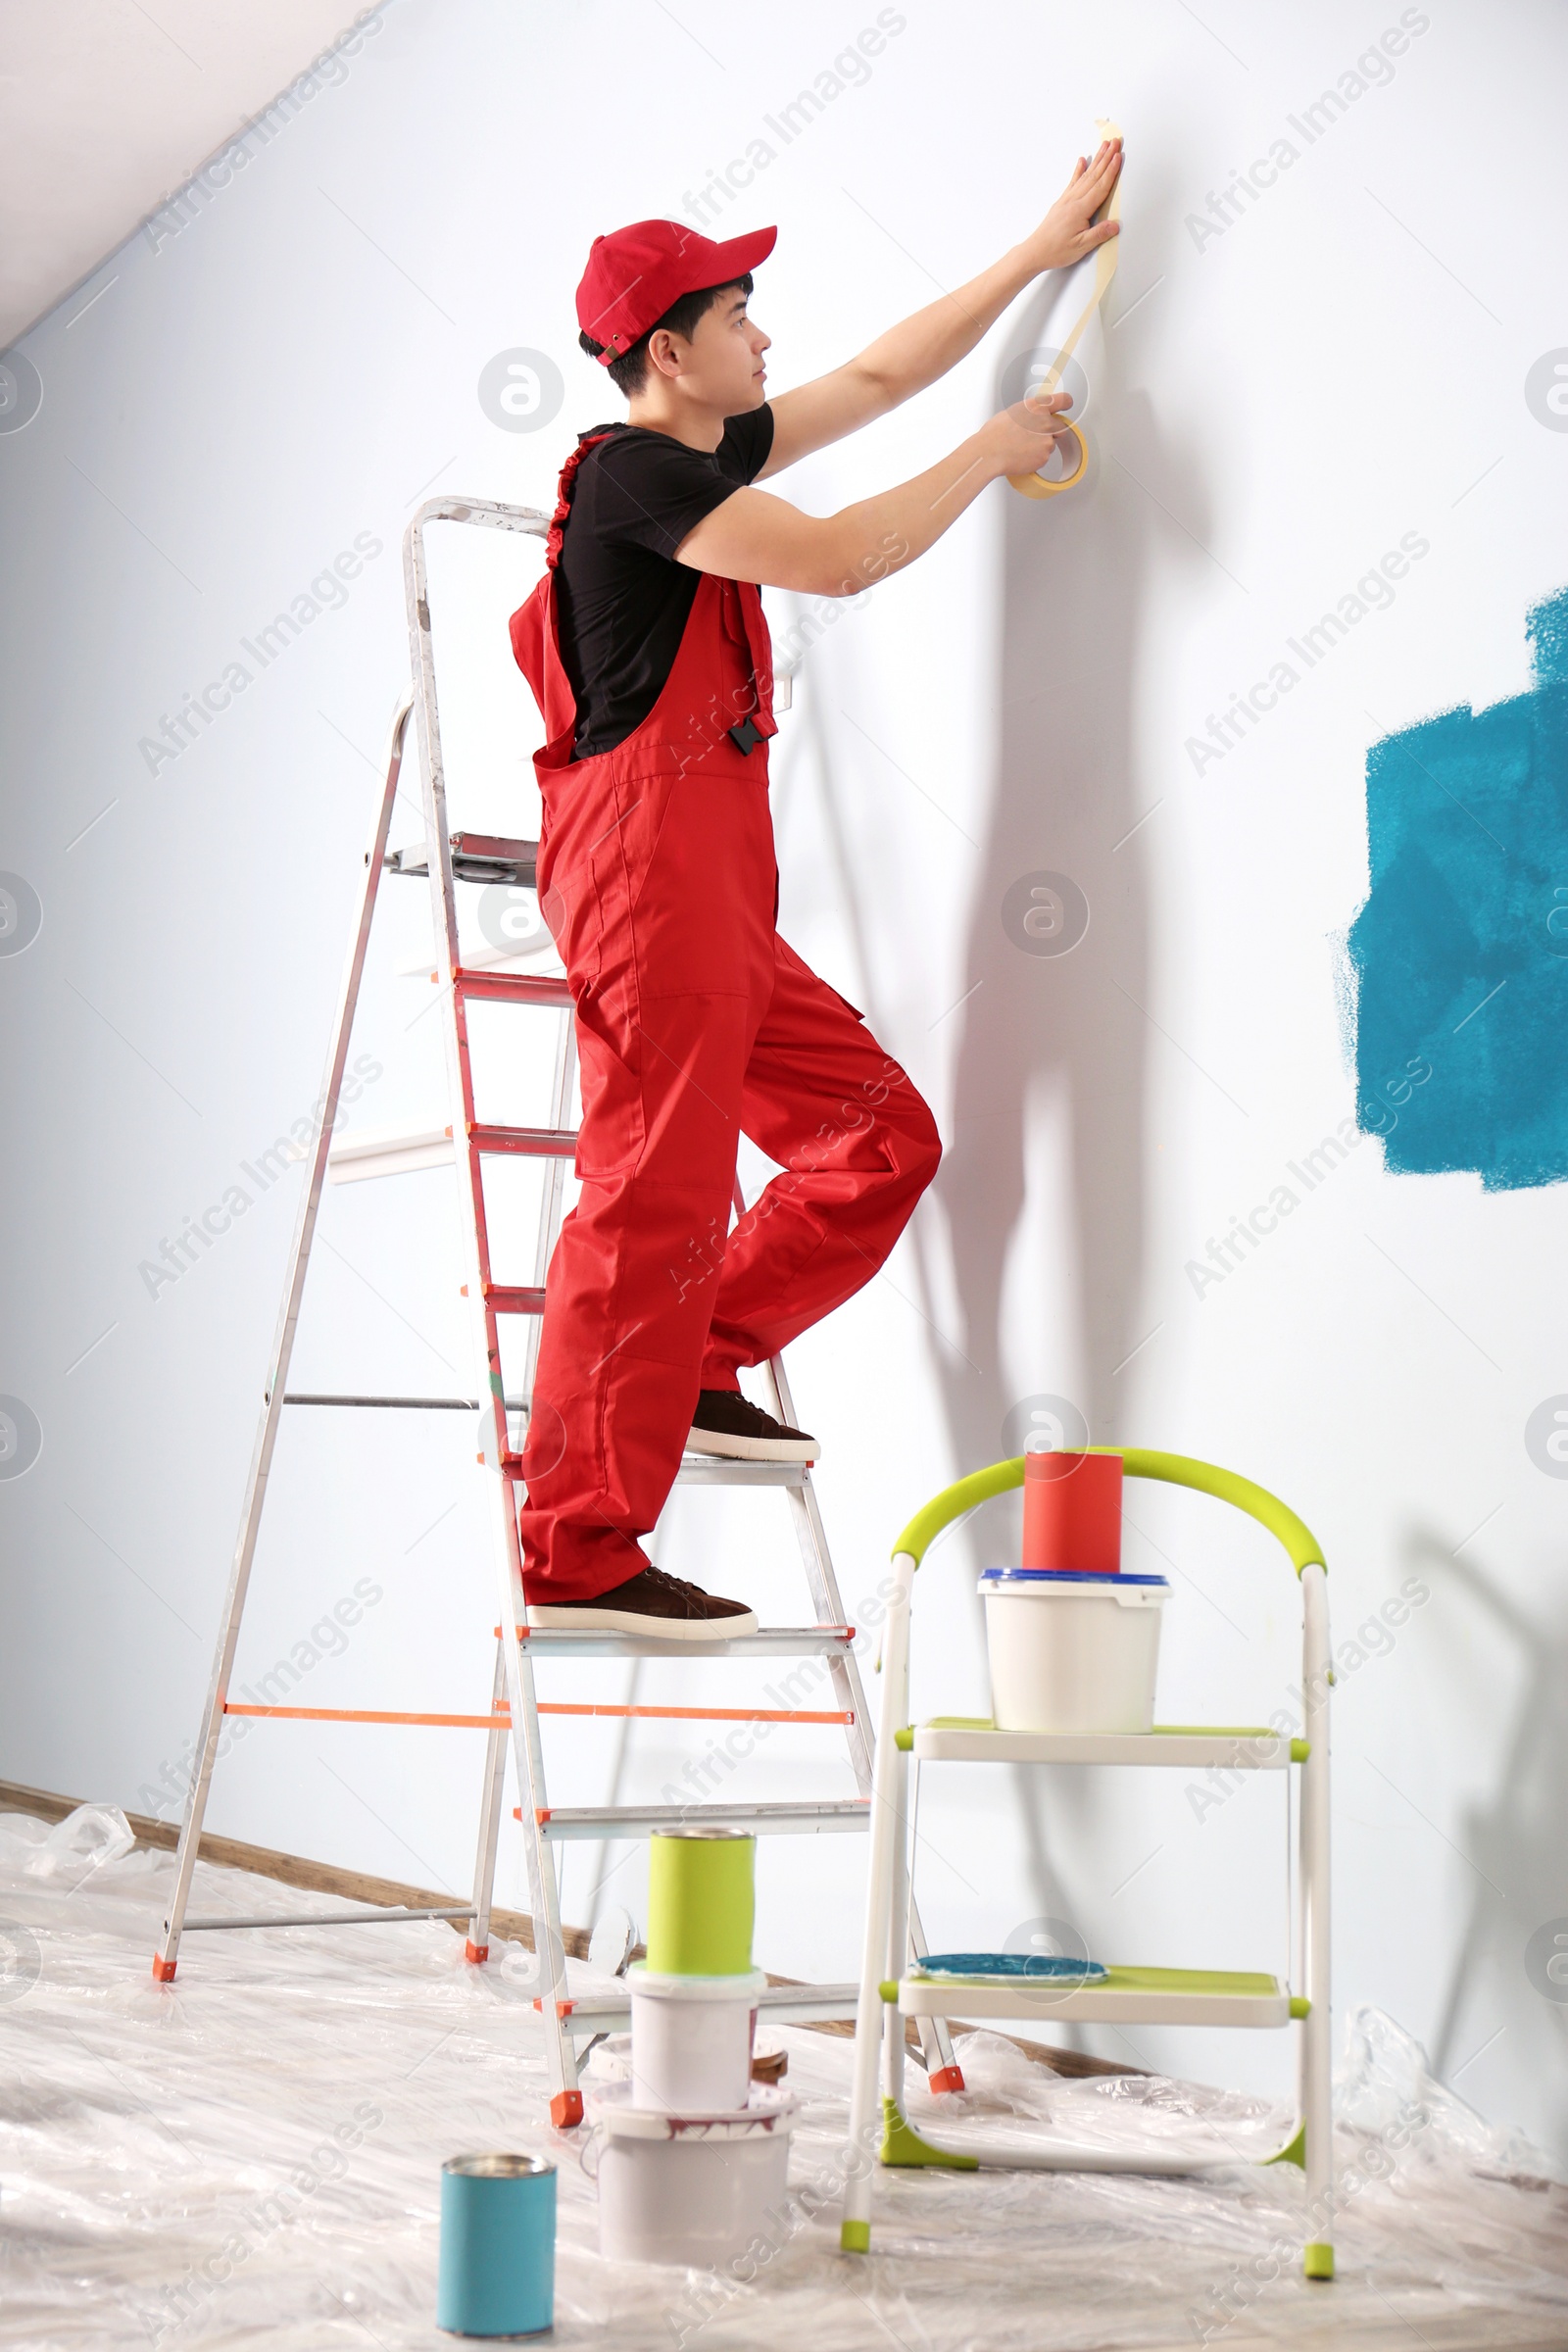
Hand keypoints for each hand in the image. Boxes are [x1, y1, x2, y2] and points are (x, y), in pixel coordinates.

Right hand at [981, 388, 1078, 481]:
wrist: (990, 453)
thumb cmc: (995, 433)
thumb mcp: (1013, 412)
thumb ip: (1029, 413)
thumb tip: (1032, 417)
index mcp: (1037, 406)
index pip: (1064, 400)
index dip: (1067, 403)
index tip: (1067, 405)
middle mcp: (1046, 422)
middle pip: (1061, 426)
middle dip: (1052, 431)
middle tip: (1036, 435)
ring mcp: (1047, 440)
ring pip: (1051, 444)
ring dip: (1041, 446)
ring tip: (1022, 447)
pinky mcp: (1044, 457)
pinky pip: (1044, 457)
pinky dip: (1036, 458)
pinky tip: (1022, 455)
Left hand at [1020, 140, 1122, 274]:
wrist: (1035, 251)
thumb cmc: (1056, 250)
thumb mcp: (1081, 247)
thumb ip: (1099, 234)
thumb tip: (1115, 225)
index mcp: (1080, 209)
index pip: (1100, 186)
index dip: (1111, 171)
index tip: (1119, 156)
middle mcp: (1073, 200)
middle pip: (1094, 175)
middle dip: (1106, 157)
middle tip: (1115, 142)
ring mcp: (1067, 199)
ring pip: (1085, 175)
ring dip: (1096, 160)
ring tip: (1104, 146)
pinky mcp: (1062, 202)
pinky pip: (1073, 181)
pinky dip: (1078, 170)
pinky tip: (1081, 161)